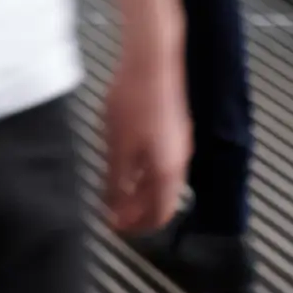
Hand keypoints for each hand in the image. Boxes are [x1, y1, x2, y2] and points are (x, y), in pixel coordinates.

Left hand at [100, 48, 189, 236]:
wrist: (152, 62)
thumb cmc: (132, 101)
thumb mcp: (117, 143)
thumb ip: (116, 177)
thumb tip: (113, 206)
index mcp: (167, 171)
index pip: (159, 214)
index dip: (138, 226)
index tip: (116, 229)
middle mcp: (179, 163)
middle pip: (163, 201)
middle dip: (138, 212)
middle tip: (113, 215)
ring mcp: (179, 147)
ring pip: (162, 183)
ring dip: (140, 193)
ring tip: (115, 194)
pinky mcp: (174, 132)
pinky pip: (162, 165)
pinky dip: (144, 175)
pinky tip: (125, 168)